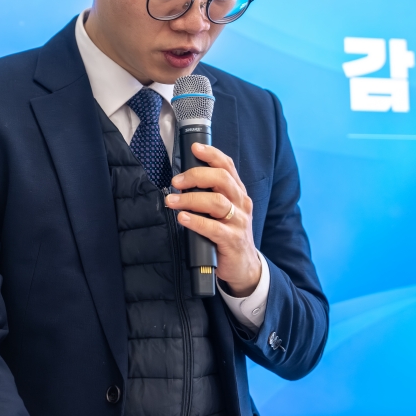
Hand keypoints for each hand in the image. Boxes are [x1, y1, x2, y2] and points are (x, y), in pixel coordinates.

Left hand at [166, 142, 260, 296]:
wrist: (244, 267)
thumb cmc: (227, 234)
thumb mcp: (223, 211)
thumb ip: (209, 194)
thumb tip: (182, 180)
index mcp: (238, 193)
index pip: (228, 167)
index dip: (212, 154)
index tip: (194, 148)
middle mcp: (241, 204)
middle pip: (222, 179)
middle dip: (196, 176)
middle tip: (176, 181)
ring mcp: (239, 222)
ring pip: (217, 202)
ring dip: (191, 199)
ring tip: (171, 200)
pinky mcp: (232, 241)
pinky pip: (214, 228)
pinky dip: (196, 221)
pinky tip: (183, 218)